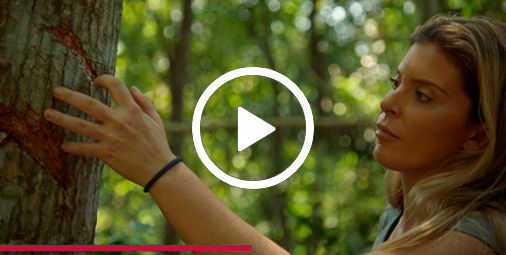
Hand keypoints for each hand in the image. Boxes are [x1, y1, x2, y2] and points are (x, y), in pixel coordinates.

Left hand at [44, 75, 175, 186]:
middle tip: (56, 91)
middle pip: (89, 104)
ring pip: (81, 125)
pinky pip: (84, 148)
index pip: (115, 86)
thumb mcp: (155, 119)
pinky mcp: (106, 153)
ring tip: (48, 113)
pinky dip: (72, 147)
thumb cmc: (158, 143)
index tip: (95, 81)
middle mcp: (119, 121)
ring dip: (62, 119)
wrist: (159, 169)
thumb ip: (144, 102)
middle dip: (70, 96)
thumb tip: (133, 88)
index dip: (103, 79)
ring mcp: (111, 137)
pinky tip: (63, 145)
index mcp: (132, 110)